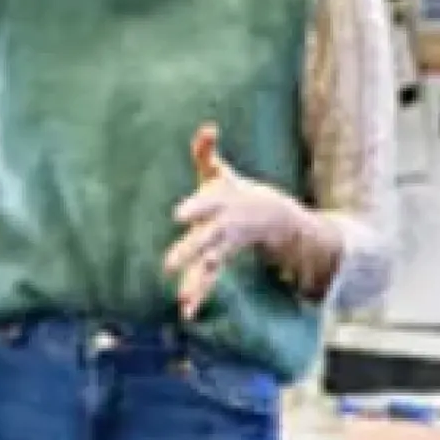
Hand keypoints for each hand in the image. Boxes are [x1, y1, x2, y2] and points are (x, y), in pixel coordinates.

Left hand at [164, 125, 311, 319]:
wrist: (271, 216)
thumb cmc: (233, 190)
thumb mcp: (220, 171)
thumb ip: (207, 152)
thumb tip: (208, 127)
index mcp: (221, 202)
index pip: (206, 204)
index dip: (194, 208)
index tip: (178, 215)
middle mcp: (222, 227)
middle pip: (205, 239)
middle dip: (189, 251)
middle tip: (168, 265)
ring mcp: (222, 246)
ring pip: (209, 265)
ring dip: (196, 283)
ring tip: (182, 298)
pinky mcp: (219, 260)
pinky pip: (209, 279)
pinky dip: (199, 295)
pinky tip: (186, 312)